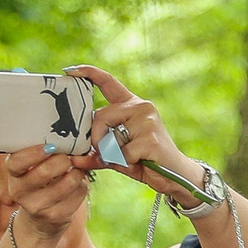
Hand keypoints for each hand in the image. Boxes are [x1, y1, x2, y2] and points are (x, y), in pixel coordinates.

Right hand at [2, 144, 92, 247]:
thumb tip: (63, 141)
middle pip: (44, 172)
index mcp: (13, 175)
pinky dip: (82, 185)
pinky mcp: (56, 217)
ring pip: (67, 183)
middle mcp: (20, 193)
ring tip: (76, 170)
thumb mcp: (30, 170)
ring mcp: (38, 207)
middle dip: (62, 160)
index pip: (17, 162)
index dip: (35, 152)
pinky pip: (78, 194)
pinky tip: (78, 184)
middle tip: (68, 158)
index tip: (51, 146)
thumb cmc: (38, 185)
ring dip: (77, 172)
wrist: (39, 221)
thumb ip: (39, 155)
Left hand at [69, 65, 204, 203]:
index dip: (89, 73)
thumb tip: (73, 158)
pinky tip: (141, 162)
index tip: (70, 70)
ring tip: (131, 158)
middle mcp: (141, 107)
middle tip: (104, 152)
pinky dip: (126, 163)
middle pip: (101, 116)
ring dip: (114, 154)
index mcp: (131, 105)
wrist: (177, 177)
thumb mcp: (117, 156)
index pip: (108, 83)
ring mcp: (148, 121)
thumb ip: (97, 153)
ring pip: (112, 136)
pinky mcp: (151, 137)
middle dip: (97, 139)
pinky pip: (124, 152)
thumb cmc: (145, 162)